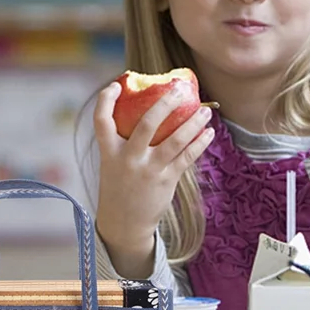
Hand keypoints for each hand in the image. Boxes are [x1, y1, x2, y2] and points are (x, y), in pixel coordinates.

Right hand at [93, 82, 213, 276]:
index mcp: (109, 152)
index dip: (106, 99)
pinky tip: (208, 133)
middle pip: (147, 124)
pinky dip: (200, 143)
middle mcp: (128, 159)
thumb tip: (148, 112)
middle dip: (165, 103)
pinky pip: (187, 157)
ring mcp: (149, 170)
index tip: (117, 85)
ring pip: (175, 140)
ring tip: (206, 111)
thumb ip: (124, 142)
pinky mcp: (166, 181)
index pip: (101, 120)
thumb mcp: (113, 164)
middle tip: (179, 89)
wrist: (124, 224)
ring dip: (193, 122)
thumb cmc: (120, 186)